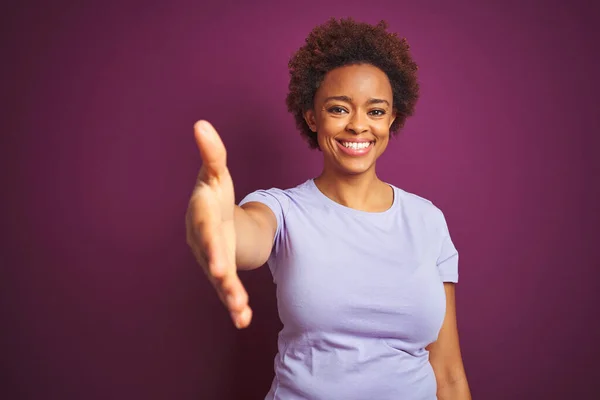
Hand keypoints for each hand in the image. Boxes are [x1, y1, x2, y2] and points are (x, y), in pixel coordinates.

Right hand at [185, 120, 251, 328]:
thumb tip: (201, 124)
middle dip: (216, 266)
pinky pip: (229, 289)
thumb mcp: (216, 173)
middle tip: (223, 278)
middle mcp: (204, 240)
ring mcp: (213, 258)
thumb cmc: (215, 194)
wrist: (214, 218)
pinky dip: (235, 305)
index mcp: (202, 214)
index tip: (216, 255)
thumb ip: (212, 153)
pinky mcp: (224, 271)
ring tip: (240, 312)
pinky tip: (244, 320)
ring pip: (220, 278)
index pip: (204, 225)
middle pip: (210, 254)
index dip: (209, 238)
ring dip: (229, 294)